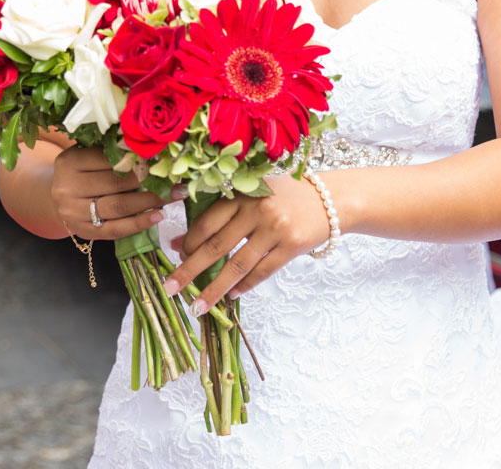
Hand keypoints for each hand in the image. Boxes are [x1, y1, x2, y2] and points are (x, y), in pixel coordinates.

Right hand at [50, 144, 165, 239]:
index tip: (163, 156)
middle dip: (149, 179)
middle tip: (176, 177)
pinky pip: (115, 229)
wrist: (61, 197)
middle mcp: (67, 187)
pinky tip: (159, 215)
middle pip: (116, 183)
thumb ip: (113, 151)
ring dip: (150, 201)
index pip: (109, 159)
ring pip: (118, 206)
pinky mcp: (84, 231)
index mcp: (70, 161)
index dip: (138, 158)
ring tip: (175, 195)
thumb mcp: (89, 154)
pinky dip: (139, 223)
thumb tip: (155, 148)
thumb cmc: (82, 171)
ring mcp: (73, 212)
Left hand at [164, 174, 332, 313]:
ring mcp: (276, 229)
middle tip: (170, 289)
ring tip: (197, 306)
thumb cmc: (286, 197)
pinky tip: (231, 297)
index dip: (188, 242)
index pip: (207, 222)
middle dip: (190, 270)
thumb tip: (180, 242)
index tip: (176, 256)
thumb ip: (222, 215)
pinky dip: (244, 286)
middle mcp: (258, 210)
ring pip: (237, 265)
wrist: (331, 200)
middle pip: (216, 246)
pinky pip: (262, 272)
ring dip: (214, 289)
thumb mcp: (255, 194)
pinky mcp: (292, 246)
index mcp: (243, 194)